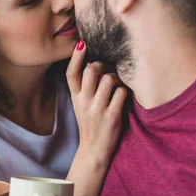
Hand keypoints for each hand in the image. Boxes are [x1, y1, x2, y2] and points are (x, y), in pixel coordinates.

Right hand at [66, 41, 127, 165]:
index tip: (82, 43)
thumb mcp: (81, 107)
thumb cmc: (91, 125)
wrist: (94, 152)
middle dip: (103, 67)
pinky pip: (121, 92)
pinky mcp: (111, 116)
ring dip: (117, 79)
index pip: (71, 73)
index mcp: (76, 98)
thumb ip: (84, 88)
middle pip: (91, 70)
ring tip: (117, 87)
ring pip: (108, 78)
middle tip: (109, 73)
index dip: (75, 57)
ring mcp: (97, 109)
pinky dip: (125, 92)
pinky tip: (123, 99)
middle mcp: (84, 102)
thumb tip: (94, 64)